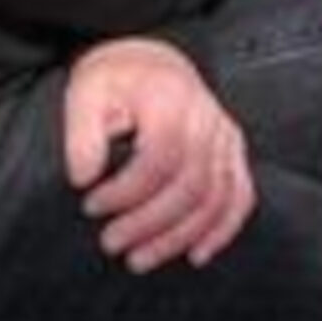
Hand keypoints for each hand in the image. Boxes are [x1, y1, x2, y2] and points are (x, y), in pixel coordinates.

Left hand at [64, 38, 255, 271]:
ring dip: (178, 238)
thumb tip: (83, 177)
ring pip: (214, 198)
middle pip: (190, 185)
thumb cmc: (118, 80)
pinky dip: (222, 231)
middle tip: (111, 242)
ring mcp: (225, 135)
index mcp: (169, 97)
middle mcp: (205, 116)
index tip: (92, 205)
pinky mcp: (233, 151)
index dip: (126, 191)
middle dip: (148, 223)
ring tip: (139, 258)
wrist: (151, 62)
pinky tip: (196, 254)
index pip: (158, 158)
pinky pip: (240, 197)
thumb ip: (81, 133)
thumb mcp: (86, 91)